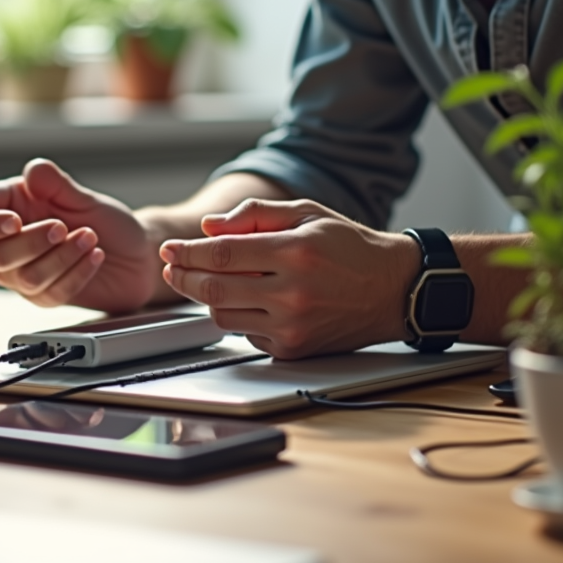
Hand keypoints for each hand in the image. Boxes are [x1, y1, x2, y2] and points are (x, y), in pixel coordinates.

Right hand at [0, 159, 157, 311]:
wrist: (136, 254)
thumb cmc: (107, 222)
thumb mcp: (85, 198)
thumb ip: (57, 185)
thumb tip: (33, 171)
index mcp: (8, 209)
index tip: (13, 221)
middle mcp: (8, 243)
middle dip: (34, 242)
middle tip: (65, 227)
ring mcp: (23, 273)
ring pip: (24, 278)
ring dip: (61, 257)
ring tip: (90, 237)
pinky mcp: (43, 296)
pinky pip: (50, 293)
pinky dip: (75, 274)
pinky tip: (95, 257)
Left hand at [158, 199, 418, 358]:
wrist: (393, 289)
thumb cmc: (349, 246)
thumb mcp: (307, 213)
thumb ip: (254, 215)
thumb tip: (208, 227)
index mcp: (295, 252)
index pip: (222, 254)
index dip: (188, 252)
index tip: (169, 249)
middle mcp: (293, 293)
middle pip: (214, 289)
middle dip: (183, 277)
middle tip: (172, 268)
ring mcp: (293, 326)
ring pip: (223, 315)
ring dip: (208, 298)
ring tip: (211, 281)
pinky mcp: (293, 349)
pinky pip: (245, 333)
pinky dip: (238, 315)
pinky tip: (249, 299)